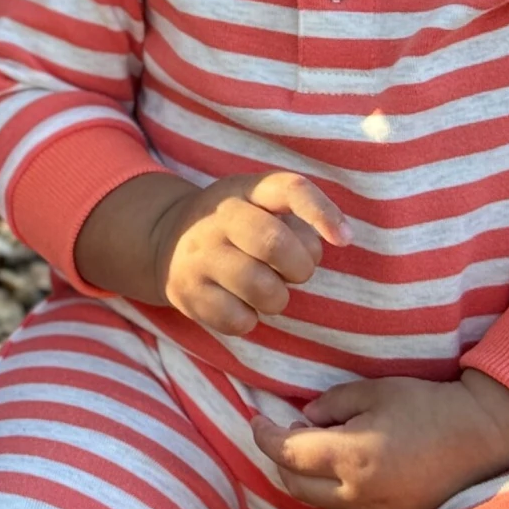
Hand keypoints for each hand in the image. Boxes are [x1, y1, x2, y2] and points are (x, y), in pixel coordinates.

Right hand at [149, 171, 348, 337]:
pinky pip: (239, 319)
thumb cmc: (236, 226)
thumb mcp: (260, 204)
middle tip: (295, 272)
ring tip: (265, 288)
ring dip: (277, 298)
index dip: (321, 212)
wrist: (164, 239)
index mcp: (245, 189)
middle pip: (274, 243)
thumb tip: (340, 236)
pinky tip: (238, 303)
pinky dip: (249, 318)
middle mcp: (218, 216)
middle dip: (300, 267)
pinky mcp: (187, 292)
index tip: (343, 239)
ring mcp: (199, 254)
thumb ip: (298, 217)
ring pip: (261, 288)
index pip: (289, 188)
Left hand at [251, 370, 508, 508]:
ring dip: (308, 483)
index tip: (257, 420)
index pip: (288, 455)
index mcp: (351, 459)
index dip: (265, 436)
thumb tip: (303, 420)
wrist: (479, 437)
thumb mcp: (372, 391)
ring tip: (317, 453)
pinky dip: (336, 504)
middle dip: (283, 459)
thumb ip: (330, 406)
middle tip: (286, 432)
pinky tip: (345, 480)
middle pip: (296, 486)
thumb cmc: (425, 406)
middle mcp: (360, 496)